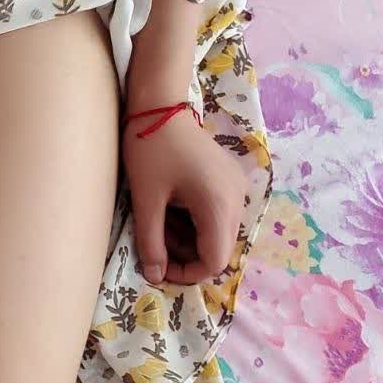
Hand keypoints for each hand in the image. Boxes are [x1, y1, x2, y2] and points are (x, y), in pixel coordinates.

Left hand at [122, 108, 247, 285]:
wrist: (160, 106)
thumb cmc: (150, 150)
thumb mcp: (145, 201)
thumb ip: (151, 243)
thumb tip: (155, 277)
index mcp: (218, 205)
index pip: (214, 261)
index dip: (187, 274)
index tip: (159, 267)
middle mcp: (236, 199)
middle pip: (219, 250)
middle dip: (186, 255)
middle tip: (156, 242)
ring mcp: (236, 188)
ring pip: (218, 233)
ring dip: (190, 239)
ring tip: (160, 222)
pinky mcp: (230, 180)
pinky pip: (218, 215)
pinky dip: (196, 222)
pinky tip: (172, 208)